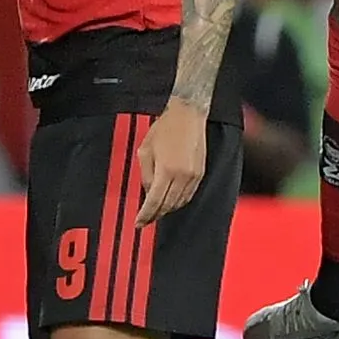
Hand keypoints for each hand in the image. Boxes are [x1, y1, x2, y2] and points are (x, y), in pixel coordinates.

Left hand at [134, 100, 208, 223]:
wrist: (187, 115)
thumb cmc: (164, 128)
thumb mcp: (145, 150)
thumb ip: (145, 174)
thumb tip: (147, 192)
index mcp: (166, 170)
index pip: (154, 202)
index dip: (145, 215)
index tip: (139, 223)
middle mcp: (182, 176)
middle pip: (167, 206)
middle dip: (155, 215)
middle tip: (145, 220)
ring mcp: (193, 176)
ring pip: (179, 203)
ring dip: (167, 209)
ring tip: (156, 211)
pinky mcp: (200, 173)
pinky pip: (188, 195)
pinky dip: (178, 201)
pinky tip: (170, 201)